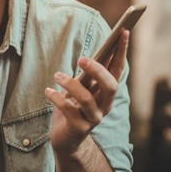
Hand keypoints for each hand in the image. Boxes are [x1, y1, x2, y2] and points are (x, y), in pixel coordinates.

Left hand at [46, 30, 128, 154]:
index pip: (118, 70)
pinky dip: (57, 99)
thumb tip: (87, 57)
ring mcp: (94, 119)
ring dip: (71, 84)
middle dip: (97, 71)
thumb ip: (86, 77)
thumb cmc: (73, 108)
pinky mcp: (79, 129)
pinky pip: (69, 111)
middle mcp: (105, 106)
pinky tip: (48, 91)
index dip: (121, 51)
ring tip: (56, 75)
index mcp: (107, 93)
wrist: (66, 140)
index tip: (123, 31)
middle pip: (110, 86)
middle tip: (81, 58)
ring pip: (87, 99)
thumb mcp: (80, 89)